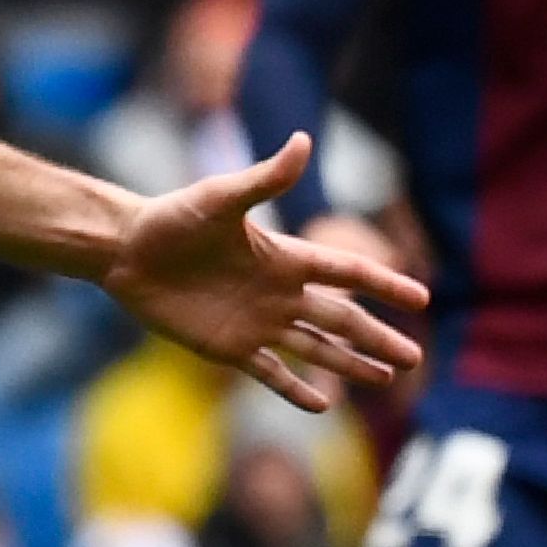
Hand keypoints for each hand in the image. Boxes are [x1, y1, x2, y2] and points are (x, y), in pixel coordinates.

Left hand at [98, 134, 433, 414]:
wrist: (125, 250)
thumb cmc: (172, 218)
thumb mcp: (220, 198)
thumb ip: (265, 178)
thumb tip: (303, 139)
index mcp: (284, 258)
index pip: (346, 273)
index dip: (383, 284)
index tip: (421, 298)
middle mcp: (279, 293)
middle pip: (341, 319)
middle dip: (378, 338)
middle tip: (415, 358)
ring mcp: (257, 323)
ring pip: (315, 349)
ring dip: (350, 364)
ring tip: (386, 378)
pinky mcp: (228, 347)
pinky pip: (269, 373)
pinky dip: (294, 389)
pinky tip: (321, 406)